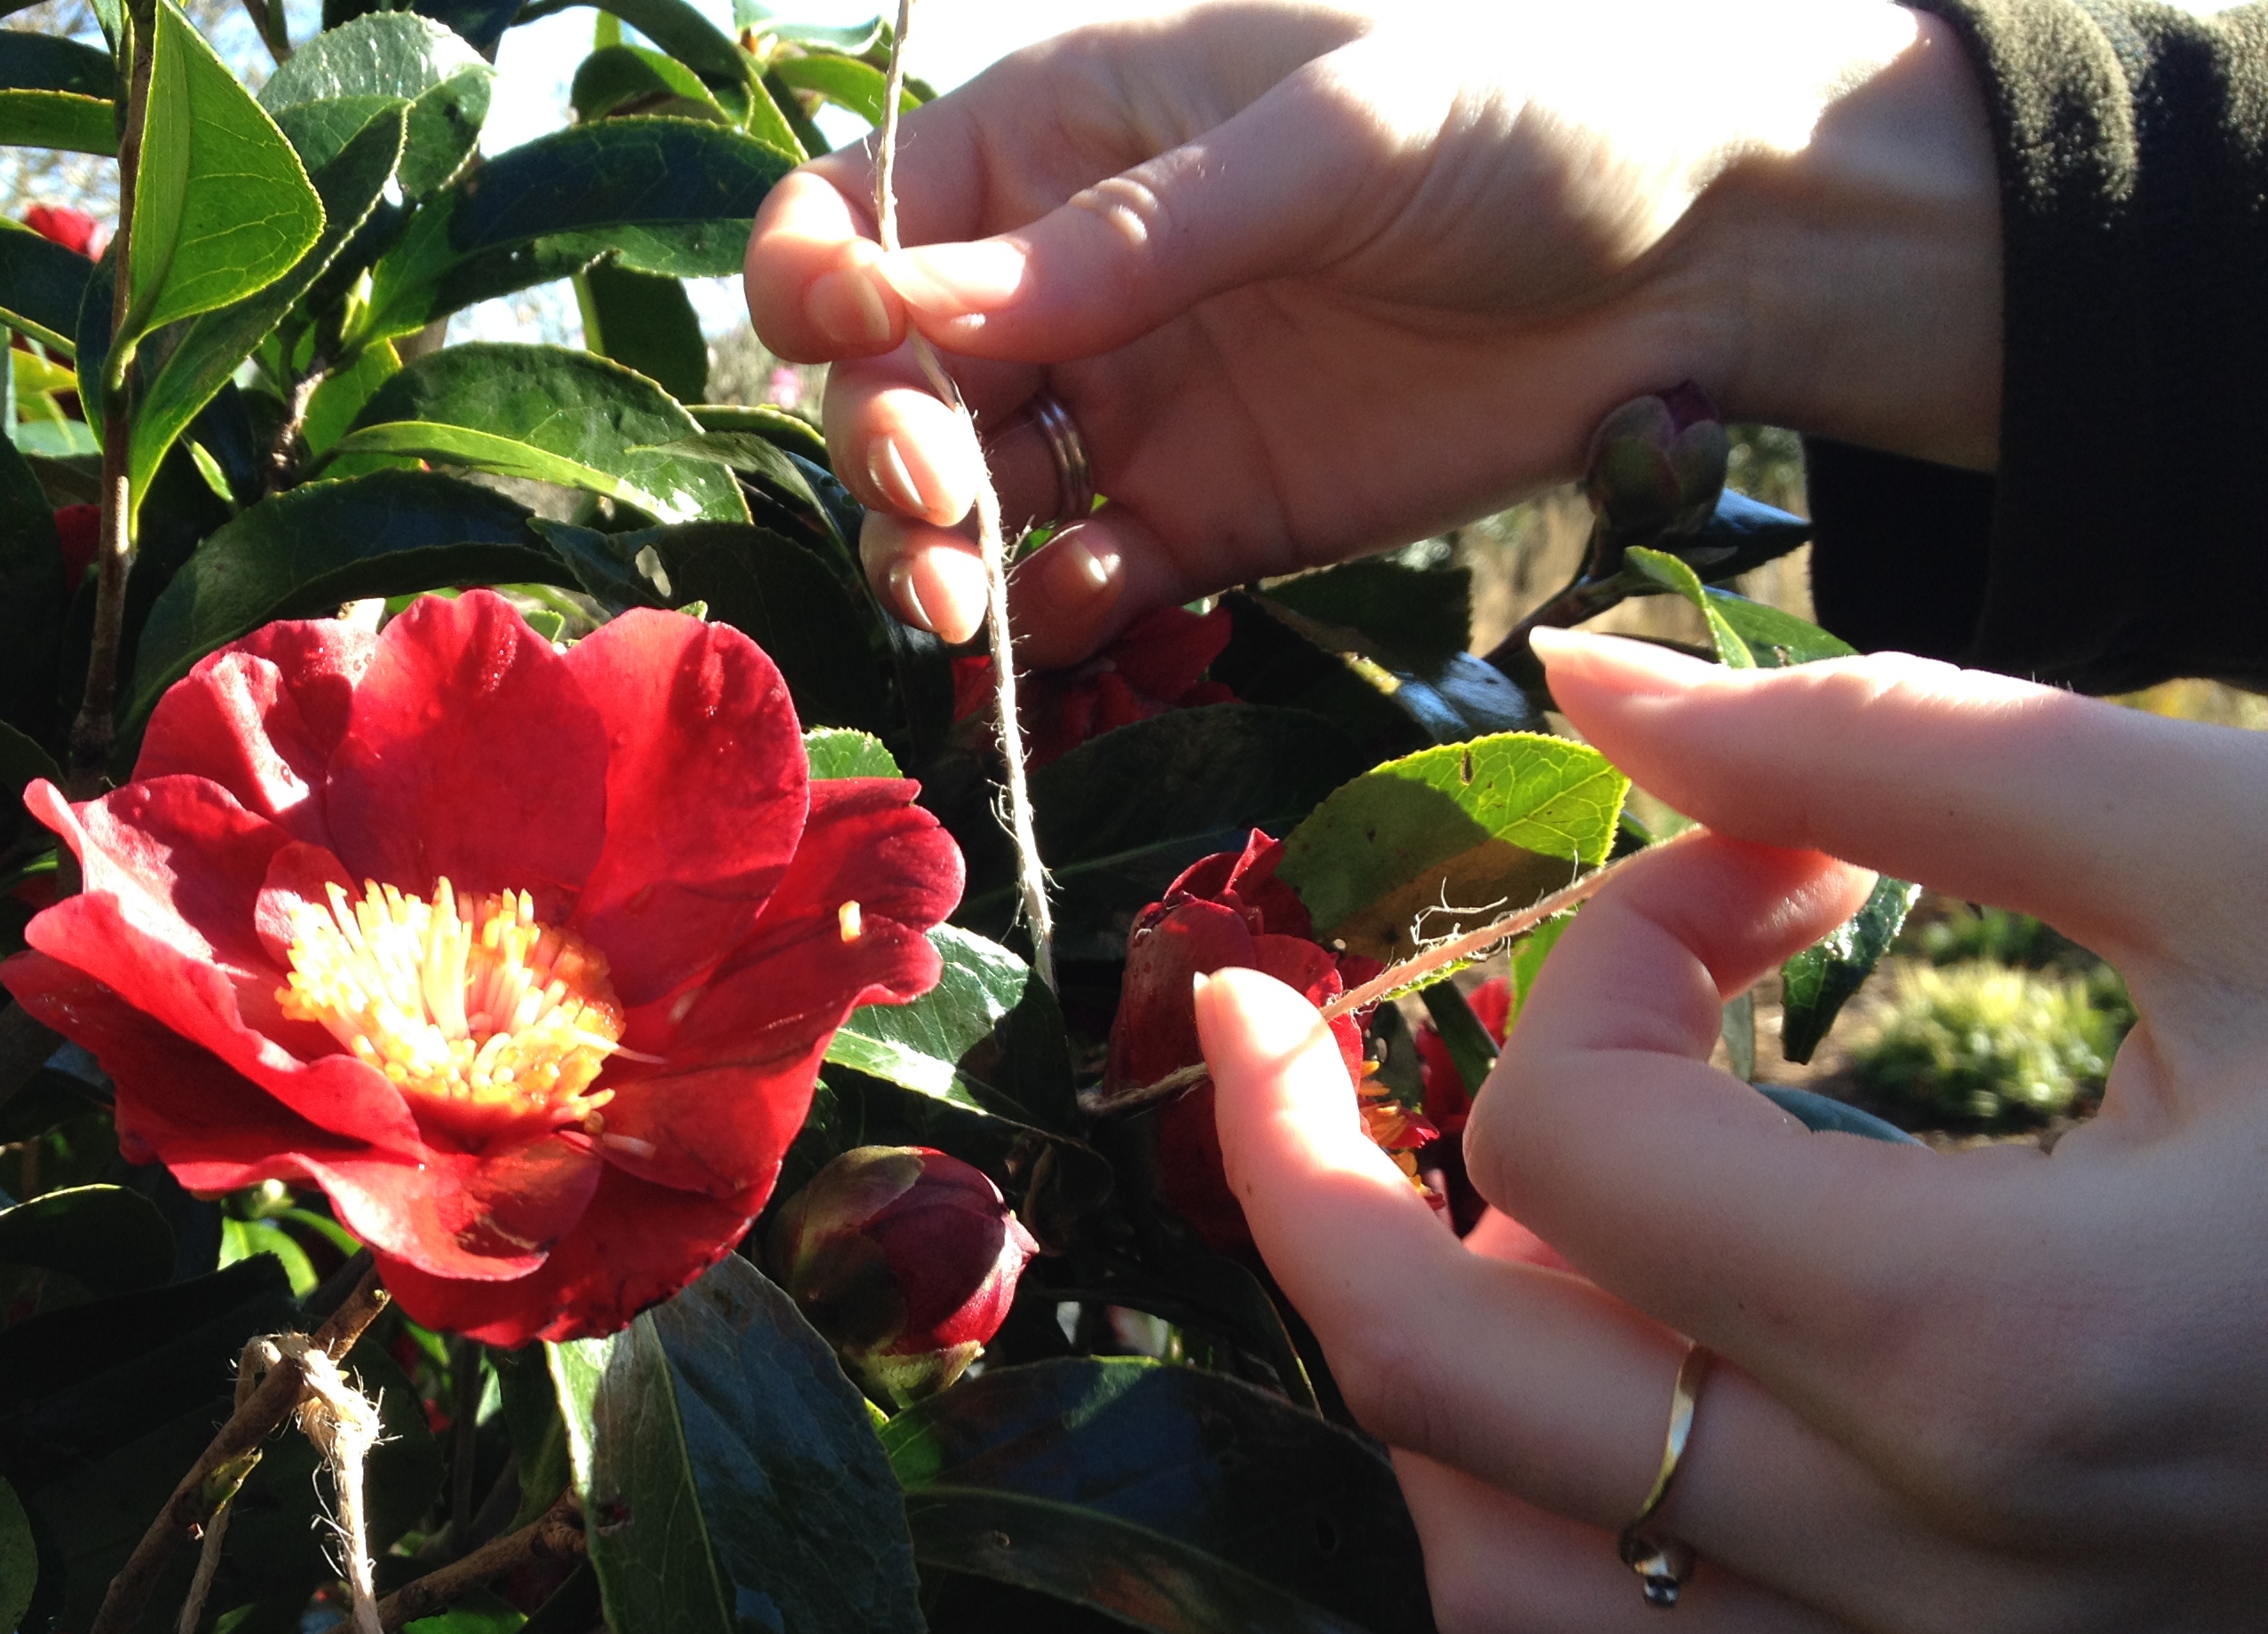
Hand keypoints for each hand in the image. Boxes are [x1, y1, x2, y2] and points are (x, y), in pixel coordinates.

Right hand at [742, 0, 1998, 659]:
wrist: (1712, 249)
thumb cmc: (1530, 118)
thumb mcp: (1334, 138)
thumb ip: (1129, 235)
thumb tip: (910, 306)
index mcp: (1069, 131)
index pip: (866, 208)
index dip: (819, 281)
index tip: (845, 343)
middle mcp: (1070, 276)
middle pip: (891, 376)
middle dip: (879, 444)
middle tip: (933, 504)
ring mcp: (1134, 405)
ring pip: (964, 496)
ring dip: (936, 555)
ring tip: (967, 607)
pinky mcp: (1205, 520)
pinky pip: (1083, 583)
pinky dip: (1055, 616)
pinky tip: (1075, 617)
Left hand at [1198, 629, 2267, 1633]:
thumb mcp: (2252, 844)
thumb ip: (1886, 739)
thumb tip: (1584, 673)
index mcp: (2000, 1348)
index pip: (1567, 1137)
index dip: (1594, 935)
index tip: (1727, 856)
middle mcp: (1947, 1565)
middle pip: (1435, 1394)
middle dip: (1300, 1174)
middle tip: (1267, 1017)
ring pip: (1508, 1584)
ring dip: (1425, 1366)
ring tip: (1482, 1187)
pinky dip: (1559, 1499)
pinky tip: (1615, 1341)